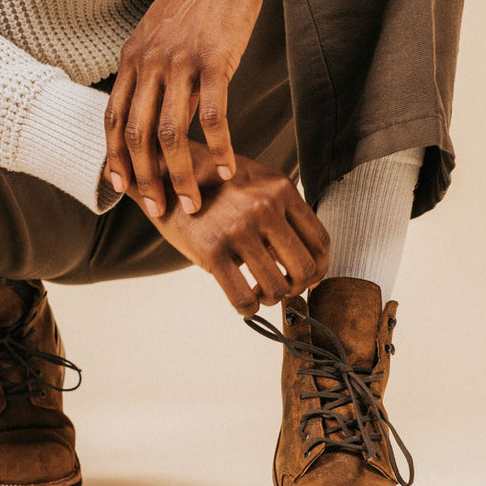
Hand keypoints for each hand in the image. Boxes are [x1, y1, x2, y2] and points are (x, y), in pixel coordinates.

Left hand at [104, 0, 298, 218]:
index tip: (124, 191)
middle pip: (137, 136)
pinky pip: (213, 116)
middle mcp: (149, 63)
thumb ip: (150, 71)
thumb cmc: (196, 0)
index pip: (113, 121)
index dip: (115, 160)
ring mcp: (181, 62)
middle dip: (146, 180)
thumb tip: (151, 111)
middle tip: (159, 210)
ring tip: (193, 201)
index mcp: (132, 59)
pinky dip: (220, 148)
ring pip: (171, 134)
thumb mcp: (159, 33)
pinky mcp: (215, 61)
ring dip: (182, 175)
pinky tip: (229, 167)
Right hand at [125, 142, 329, 316]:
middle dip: (297, 287)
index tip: (311, 279)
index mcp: (280, 188)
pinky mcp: (212, 250)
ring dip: (271, 298)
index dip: (320, 267)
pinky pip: (244, 297)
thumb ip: (281, 212)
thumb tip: (307, 263)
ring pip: (277, 287)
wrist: (165, 176)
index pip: (320, 240)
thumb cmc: (212, 185)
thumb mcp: (254, 183)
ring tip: (258, 292)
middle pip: (305, 268)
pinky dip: (248, 309)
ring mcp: (238, 228)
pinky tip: (243, 302)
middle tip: (283, 289)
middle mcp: (264, 206)